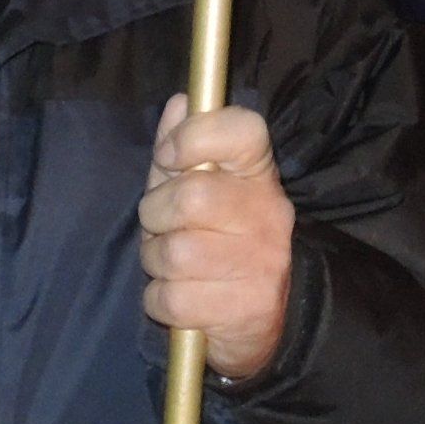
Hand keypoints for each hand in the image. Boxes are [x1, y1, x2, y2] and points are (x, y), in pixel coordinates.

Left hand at [138, 97, 295, 381]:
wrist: (256, 320)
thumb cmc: (212, 240)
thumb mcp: (192, 188)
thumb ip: (181, 147)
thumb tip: (179, 103)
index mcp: (256, 173)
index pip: (243, 129)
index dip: (194, 136)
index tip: (169, 157)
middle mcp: (268, 212)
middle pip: (191, 197)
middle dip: (155, 215)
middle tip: (161, 227)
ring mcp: (265, 262)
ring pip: (176, 253)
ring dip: (155, 261)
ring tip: (171, 265)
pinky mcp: (251, 308)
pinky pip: (173, 299)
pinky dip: (159, 300)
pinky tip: (179, 296)